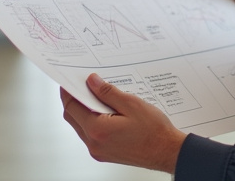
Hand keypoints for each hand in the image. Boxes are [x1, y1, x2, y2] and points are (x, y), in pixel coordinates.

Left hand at [61, 74, 186, 172]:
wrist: (167, 151)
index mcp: (97, 130)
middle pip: (73, 118)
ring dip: (82, 111)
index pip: (72, 107)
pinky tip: (104, 111)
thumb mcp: (131, 104)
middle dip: (73, 100)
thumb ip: (107, 92)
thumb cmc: (154, 131)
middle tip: (80, 85)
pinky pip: (90, 135)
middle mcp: (94, 144)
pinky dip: (91, 121)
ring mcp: (98, 151)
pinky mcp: (105, 154)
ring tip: (95, 96)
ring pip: (81, 126)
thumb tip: (92, 82)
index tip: (68, 81)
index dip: (68, 92)